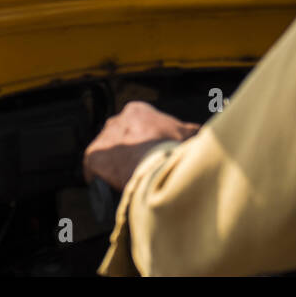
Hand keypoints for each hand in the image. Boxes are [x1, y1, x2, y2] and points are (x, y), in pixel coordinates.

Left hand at [83, 101, 200, 190]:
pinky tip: (104, 185)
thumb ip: (191, 131)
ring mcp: (104, 137)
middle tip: (138, 166)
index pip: (136, 124)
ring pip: (108, 151)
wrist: (156, 162)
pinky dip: (97, 176)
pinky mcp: (94, 155)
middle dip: (128, 150)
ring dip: (114, 163)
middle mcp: (117, 120)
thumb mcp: (187, 134)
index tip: (149, 153)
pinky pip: (93, 167)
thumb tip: (202, 133)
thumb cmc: (172, 146)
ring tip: (125, 178)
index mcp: (137, 111)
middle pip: (120, 137)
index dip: (143, 140)